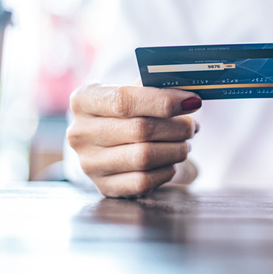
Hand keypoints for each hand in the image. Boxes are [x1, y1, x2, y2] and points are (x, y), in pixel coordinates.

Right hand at [67, 83, 201, 197]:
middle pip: (139, 130)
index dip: (163, 101)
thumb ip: (156, 87)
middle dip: (177, 128)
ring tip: (185, 142)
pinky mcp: (104, 186)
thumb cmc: (127, 108)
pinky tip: (171, 161)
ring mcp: (89, 163)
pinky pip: (143, 182)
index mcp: (83, 99)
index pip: (124, 100)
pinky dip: (166, 171)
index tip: (192, 101)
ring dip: (176, 150)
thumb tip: (190, 95)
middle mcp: (80, 133)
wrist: (108, 136)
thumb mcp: (134, 88)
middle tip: (192, 126)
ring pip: (144, 157)